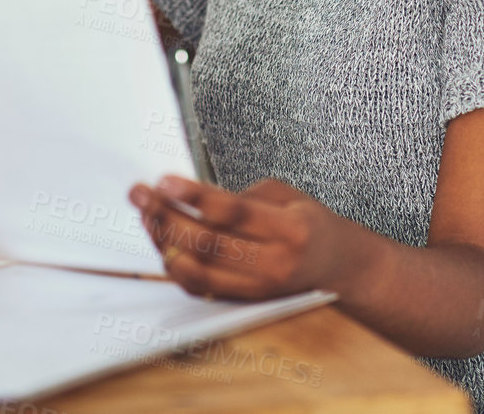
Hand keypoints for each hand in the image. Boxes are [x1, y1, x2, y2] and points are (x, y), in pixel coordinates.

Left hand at [127, 175, 360, 300]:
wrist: (339, 270)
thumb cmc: (312, 226)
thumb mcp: (288, 197)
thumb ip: (244, 198)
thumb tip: (194, 199)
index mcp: (289, 230)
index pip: (233, 213)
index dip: (194, 196)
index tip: (165, 181)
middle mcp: (274, 264)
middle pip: (209, 244)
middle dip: (168, 216)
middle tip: (143, 194)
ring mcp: (258, 290)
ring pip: (198, 271)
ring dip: (165, 242)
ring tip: (147, 215)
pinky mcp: (244, 303)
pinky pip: (200, 290)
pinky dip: (175, 268)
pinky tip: (163, 244)